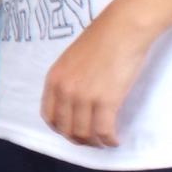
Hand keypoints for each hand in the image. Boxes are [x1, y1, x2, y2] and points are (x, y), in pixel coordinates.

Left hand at [39, 10, 154, 147]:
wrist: (123, 28)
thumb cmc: (102, 39)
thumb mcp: (72, 59)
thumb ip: (69, 80)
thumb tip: (74, 100)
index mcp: (54, 79)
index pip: (49, 116)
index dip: (61, 129)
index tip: (72, 132)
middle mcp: (64, 90)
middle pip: (65, 128)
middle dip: (79, 139)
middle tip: (92, 140)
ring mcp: (84, 96)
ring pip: (84, 133)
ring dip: (95, 142)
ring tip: (105, 141)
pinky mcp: (106, 101)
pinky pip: (104, 131)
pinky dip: (109, 140)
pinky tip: (115, 140)